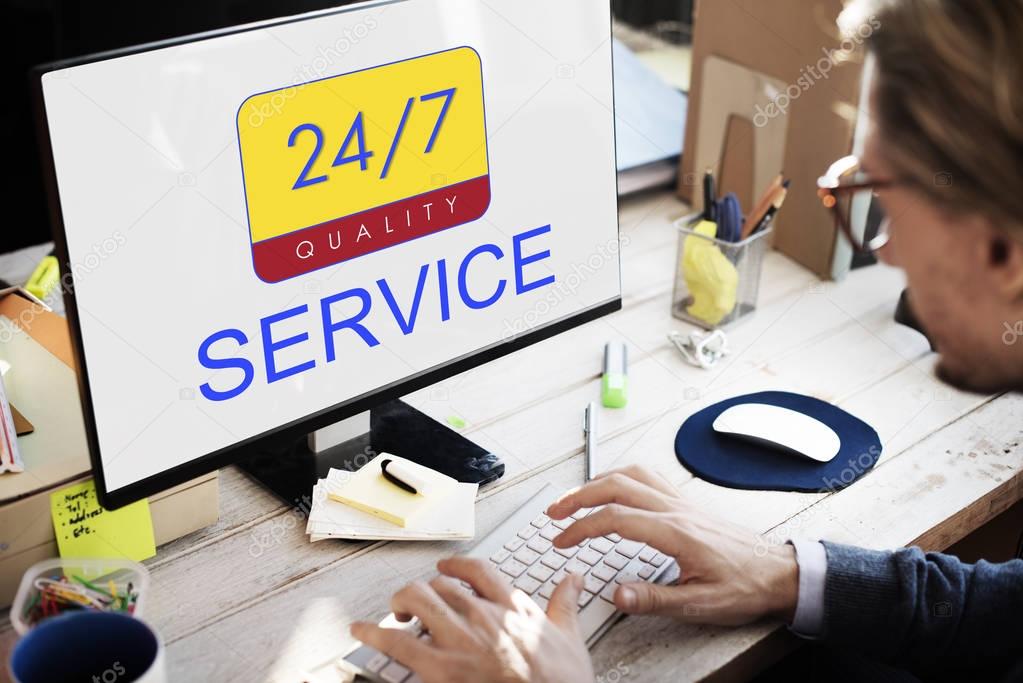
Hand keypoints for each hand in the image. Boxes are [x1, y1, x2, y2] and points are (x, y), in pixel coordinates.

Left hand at [350, 556, 593, 682]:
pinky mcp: (442, 669)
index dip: (455, 565)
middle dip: (424, 591)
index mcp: (512, 606)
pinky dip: (374, 634)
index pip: (476, 570)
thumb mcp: (570, 638)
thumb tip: (574, 578)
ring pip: (417, 599)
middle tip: (417, 603)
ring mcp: (460, 640)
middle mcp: (482, 615)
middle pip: (440, 584)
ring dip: (401, 603)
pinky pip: (398, 642)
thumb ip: (565, 603)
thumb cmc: (562, 681)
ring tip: (396, 613)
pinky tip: (361, 631)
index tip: (445, 567)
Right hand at [546, 465, 798, 625]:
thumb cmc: (745, 587)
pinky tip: (614, 487)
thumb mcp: (700, 604)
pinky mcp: (687, 503)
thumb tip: (616, 594)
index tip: (562, 540)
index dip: (581, 527)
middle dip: (578, 496)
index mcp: (675, 532)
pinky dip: (621, 476)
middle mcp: (675, 509)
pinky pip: (648, 476)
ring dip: (597, 481)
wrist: (779, 573)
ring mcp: (681, 502)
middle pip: (616, 486)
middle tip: (554, 512)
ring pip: (631, 475)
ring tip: (575, 497)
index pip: (615, 518)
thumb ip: (655, 599)